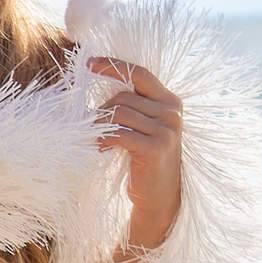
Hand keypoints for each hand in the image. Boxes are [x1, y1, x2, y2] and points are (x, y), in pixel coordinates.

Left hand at [90, 57, 183, 250]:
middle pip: (123, 97)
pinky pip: (118, 133)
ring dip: (99, 126)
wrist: (160, 198)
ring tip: (96, 140)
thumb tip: (100, 94)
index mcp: (170, 102)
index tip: (89, 63)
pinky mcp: (155, 147)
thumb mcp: (144, 129)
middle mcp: (172, 111)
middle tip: (93, 129)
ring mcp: (166, 129)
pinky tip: (100, 149)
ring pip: (118, 113)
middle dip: (101, 111)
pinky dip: (103, 139)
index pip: (140, 74)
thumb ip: (132, 108)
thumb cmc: (145, 162)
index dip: (114, 66)